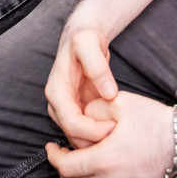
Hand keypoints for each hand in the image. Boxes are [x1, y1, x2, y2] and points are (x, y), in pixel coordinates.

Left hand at [45, 92, 174, 177]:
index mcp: (104, 160)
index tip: (52, 147)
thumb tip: (80, 117)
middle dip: (62, 173)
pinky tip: (99, 175)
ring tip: (80, 167)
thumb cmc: (155, 122)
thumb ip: (94, 108)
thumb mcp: (121, 103)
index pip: (65, 167)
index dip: (52, 156)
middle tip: (63, 158)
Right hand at [46, 25, 118, 148]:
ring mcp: (65, 109)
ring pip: (77, 137)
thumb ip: (98, 67)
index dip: (92, 130)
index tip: (114, 126)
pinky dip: (98, 135)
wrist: (82, 37)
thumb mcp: (89, 43)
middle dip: (95, 140)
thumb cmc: (84, 38)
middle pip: (73, 134)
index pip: (71, 122)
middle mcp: (56, 104)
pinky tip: (115, 130)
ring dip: (96, 141)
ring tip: (119, 135)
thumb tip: (108, 93)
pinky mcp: (76, 110)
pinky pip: (84, 131)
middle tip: (120, 135)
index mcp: (56, 91)